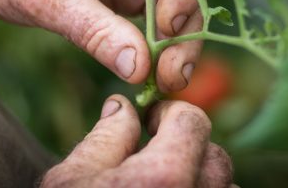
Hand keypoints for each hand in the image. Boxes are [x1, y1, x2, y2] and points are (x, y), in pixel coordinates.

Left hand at [0, 0, 207, 90]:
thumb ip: (93, 29)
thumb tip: (140, 68)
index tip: (168, 27)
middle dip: (187, 27)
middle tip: (174, 74)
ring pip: (178, 3)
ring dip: (178, 43)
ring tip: (167, 80)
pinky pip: (156, 18)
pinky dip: (159, 47)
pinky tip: (156, 72)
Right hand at [40, 95, 232, 187]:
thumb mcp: (71, 178)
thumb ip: (107, 136)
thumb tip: (122, 108)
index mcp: (165, 176)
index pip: (192, 121)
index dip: (170, 115)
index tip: (150, 122)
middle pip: (216, 156)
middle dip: (190, 146)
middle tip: (157, 150)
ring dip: (201, 176)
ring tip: (167, 177)